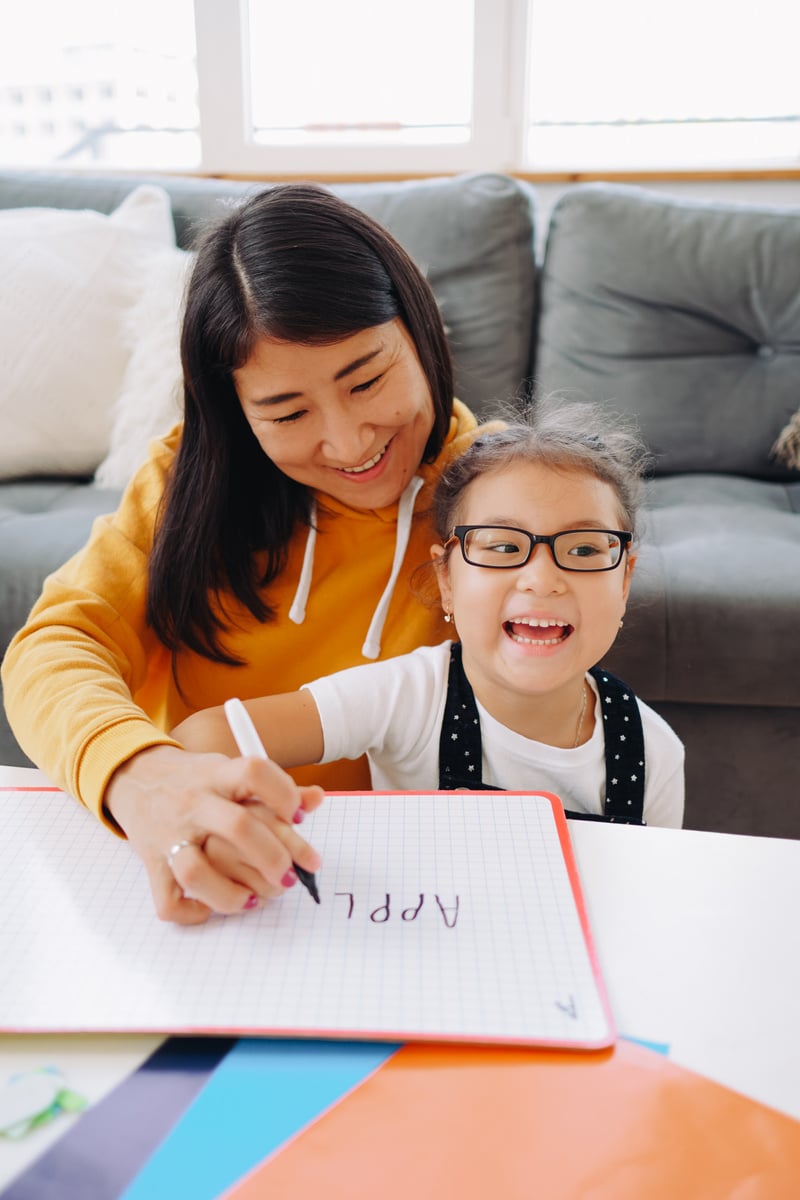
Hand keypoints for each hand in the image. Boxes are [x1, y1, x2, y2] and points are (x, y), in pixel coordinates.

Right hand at [104, 744, 323, 924]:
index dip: (284, 794)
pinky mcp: (153, 864)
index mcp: (217, 776)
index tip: (299, 815)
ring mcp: (171, 836)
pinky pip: (167, 899)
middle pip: (237, 828)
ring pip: (195, 871)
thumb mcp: (230, 771)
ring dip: (232, 893)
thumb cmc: (194, 779)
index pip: (254, 773)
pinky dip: (192, 912)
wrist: (134, 776)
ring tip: (255, 898)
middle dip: (272, 856)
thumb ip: (273, 787)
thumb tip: (315, 799)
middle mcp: (194, 804)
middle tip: (291, 874)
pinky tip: (212, 907)